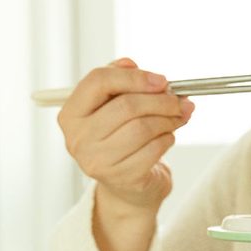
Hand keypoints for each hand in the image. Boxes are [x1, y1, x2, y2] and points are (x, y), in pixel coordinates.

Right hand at [57, 57, 194, 215]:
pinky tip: (167, 138)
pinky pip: (153, 149)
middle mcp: (78, 139)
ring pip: (143, 128)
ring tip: (178, 117)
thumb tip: (132, 64)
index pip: (98, 82)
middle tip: (179, 99)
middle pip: (126, 106)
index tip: (161, 80)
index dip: (134, 77)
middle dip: (160, 100)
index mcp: (71, 114)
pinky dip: (167, 139)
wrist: (128, 186)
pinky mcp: (121, 178)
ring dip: (168, 119)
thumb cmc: (121, 138)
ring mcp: (97, 161)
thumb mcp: (115, 106)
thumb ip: (120, 82)